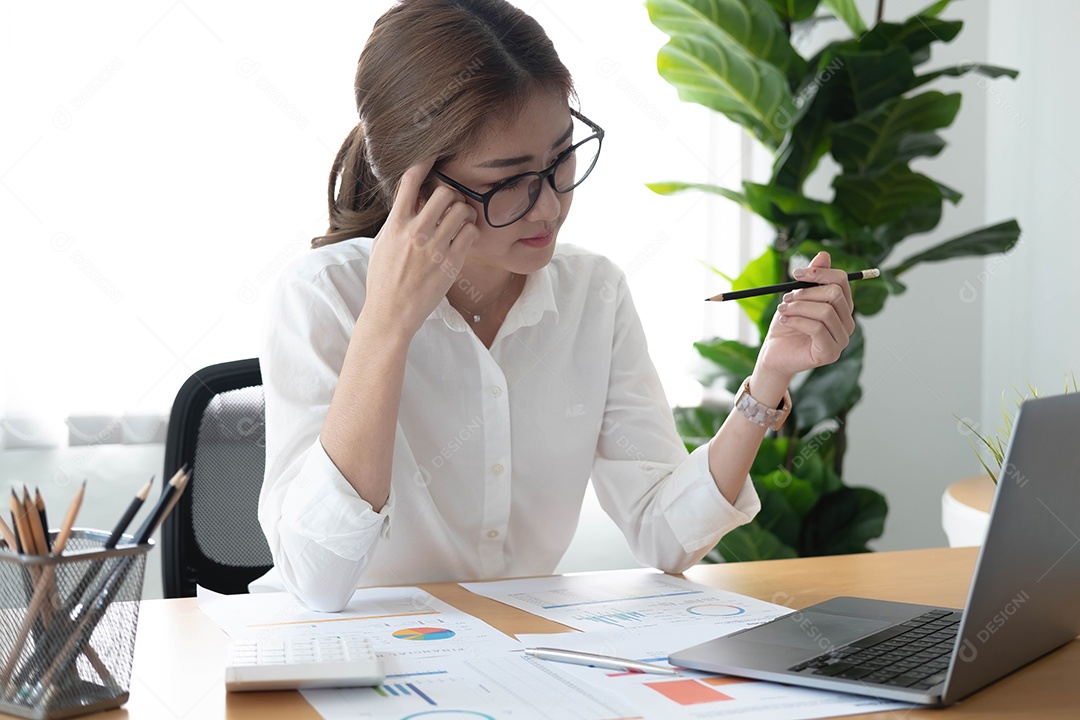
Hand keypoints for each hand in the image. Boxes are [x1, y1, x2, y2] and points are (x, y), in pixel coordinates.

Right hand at [363, 160, 478, 335]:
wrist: (391, 312)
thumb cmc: (383, 279)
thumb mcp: (381, 244)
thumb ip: (396, 221)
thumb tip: (407, 201)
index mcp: (395, 224)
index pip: (410, 180)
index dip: (424, 162)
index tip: (433, 157)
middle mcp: (415, 232)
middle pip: (444, 192)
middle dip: (451, 194)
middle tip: (452, 203)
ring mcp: (434, 247)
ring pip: (461, 210)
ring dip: (464, 211)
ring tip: (461, 219)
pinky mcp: (451, 263)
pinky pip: (470, 233)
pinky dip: (470, 230)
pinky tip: (465, 236)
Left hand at [756, 251, 855, 383]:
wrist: (774, 354)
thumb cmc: (787, 326)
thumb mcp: (796, 298)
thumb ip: (811, 279)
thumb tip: (824, 254)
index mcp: (842, 307)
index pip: (841, 281)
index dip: (819, 273)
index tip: (795, 273)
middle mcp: (847, 323)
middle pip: (835, 294)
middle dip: (806, 292)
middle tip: (786, 297)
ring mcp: (841, 340)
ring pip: (825, 311)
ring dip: (799, 307)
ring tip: (782, 310)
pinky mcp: (830, 353)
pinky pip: (818, 328)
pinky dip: (798, 321)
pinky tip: (785, 321)